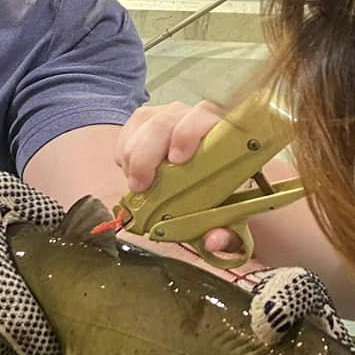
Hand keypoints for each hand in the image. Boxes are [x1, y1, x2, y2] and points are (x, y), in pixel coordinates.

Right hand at [114, 100, 244, 260]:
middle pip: (166, 119)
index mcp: (225, 132)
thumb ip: (227, 233)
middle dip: (148, 153)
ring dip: (134, 156)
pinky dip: (125, 154)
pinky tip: (132, 173)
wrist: (211, 186)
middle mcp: (196, 117)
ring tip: (138, 184)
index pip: (208, 115)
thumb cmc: (223, 195)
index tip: (178, 159)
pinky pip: (129, 130)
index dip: (189, 132)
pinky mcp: (148, 122)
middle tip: (142, 186)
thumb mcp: (229, 217)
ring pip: (144, 122)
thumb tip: (213, 240)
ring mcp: (170, 116)